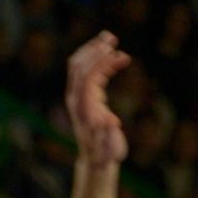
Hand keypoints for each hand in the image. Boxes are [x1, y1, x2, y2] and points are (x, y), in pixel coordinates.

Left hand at [65, 31, 129, 167]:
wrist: (95, 159)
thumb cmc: (106, 154)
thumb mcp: (111, 149)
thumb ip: (109, 137)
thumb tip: (111, 122)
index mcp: (84, 108)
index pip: (88, 77)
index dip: (102, 63)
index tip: (120, 54)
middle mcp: (76, 99)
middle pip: (79, 66)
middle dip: (94, 50)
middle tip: (112, 38)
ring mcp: (77, 96)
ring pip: (79, 65)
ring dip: (93, 50)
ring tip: (110, 38)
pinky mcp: (82, 95)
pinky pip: (86, 71)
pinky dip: (98, 60)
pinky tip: (114, 56)